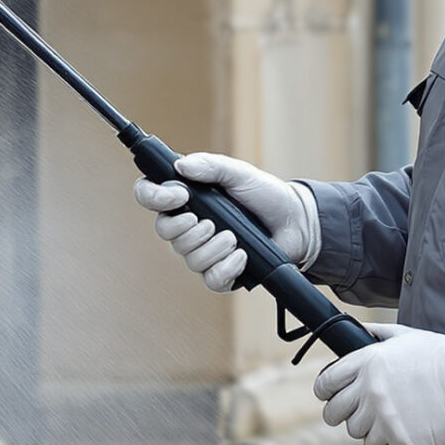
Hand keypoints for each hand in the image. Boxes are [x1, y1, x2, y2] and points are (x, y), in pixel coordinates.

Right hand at [132, 153, 320, 291]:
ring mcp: (204, 251)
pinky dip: (227, 267)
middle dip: (189, 228)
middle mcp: (189, 226)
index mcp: (187, 199)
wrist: (295, 222)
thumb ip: (210, 166)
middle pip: (165, 232)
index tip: (180, 195)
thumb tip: (180, 166)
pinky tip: (242, 255)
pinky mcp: (221, 273)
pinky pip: (210, 279)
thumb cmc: (265, 195)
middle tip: (213, 221)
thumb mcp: (238, 173)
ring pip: (189, 258)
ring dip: (214, 247)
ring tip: (235, 236)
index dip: (154, 197)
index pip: (149, 196)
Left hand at [314, 323, 444, 444]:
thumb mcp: (406, 336)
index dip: (325, 393)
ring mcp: (385, 420)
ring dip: (377, 434)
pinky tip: (415, 434)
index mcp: (366, 364)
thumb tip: (360, 331)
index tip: (330, 397)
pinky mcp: (403, 442)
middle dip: (346, 417)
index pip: (326, 384)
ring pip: (362, 438)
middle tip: (363, 416)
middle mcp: (370, 392)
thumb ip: (378, 335)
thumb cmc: (443, 357)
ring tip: (399, 423)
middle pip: (336, 415)